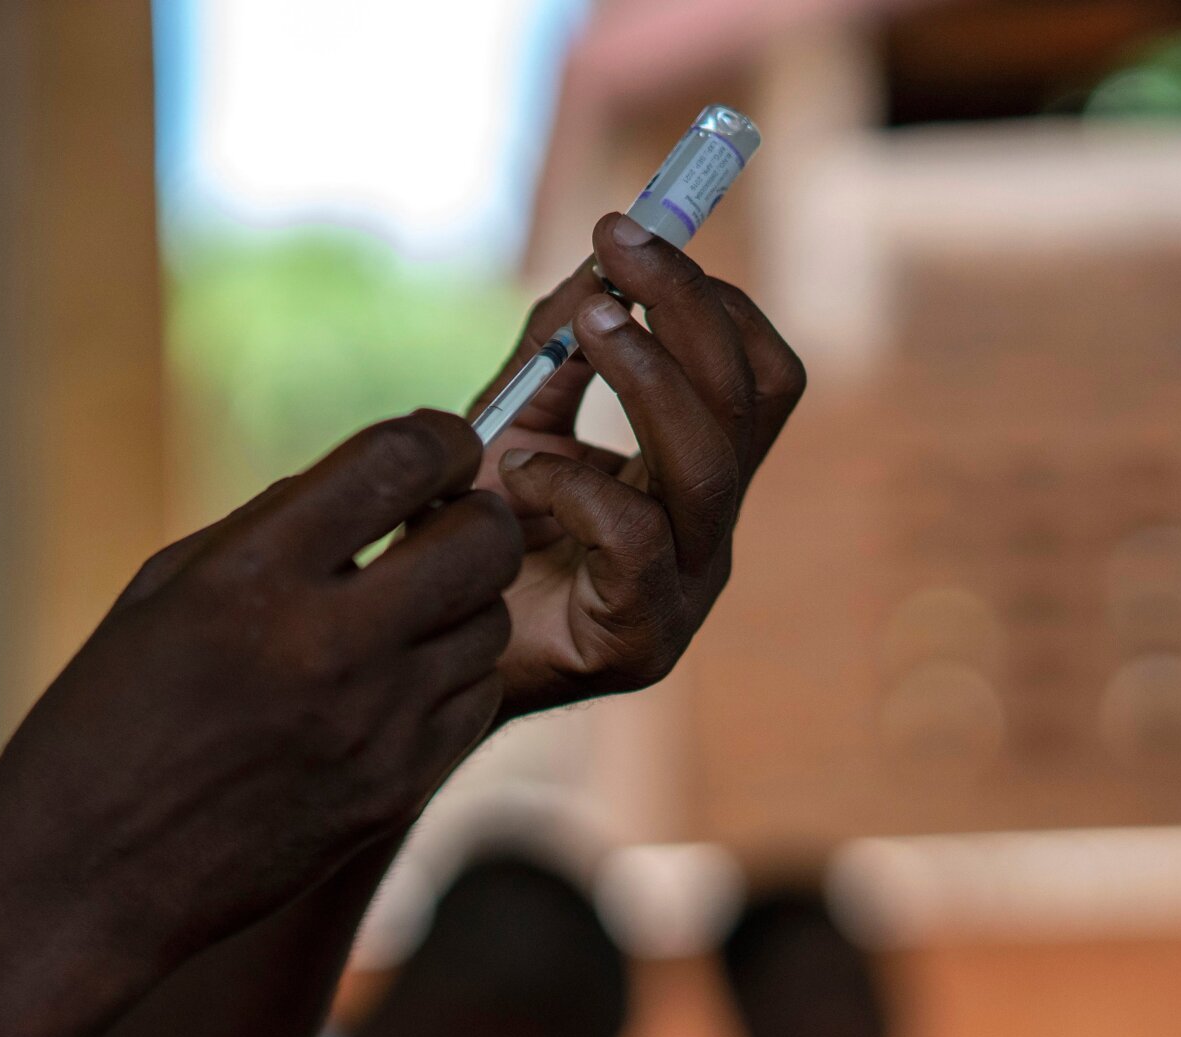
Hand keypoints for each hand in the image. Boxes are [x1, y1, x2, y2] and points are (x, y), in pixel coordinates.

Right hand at [0, 410, 522, 956]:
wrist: (86, 878)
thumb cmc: (107, 718)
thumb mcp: (164, 591)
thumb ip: (272, 525)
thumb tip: (376, 479)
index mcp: (252, 575)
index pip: (402, 459)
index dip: (441, 438)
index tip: (439, 447)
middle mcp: (326, 643)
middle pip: (482, 538)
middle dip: (473, 514)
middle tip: (438, 525)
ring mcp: (373, 724)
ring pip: (490, 620)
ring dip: (460, 601)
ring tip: (404, 611)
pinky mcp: (396, 789)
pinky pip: (478, 699)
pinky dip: (452, 675)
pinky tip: (399, 678)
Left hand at [472, 212, 805, 718]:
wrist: (422, 660)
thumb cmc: (476, 545)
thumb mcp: (517, 426)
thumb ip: (556, 354)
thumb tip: (596, 259)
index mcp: (698, 477)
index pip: (758, 375)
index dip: (712, 298)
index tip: (634, 232)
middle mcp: (708, 530)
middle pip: (749, 402)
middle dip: (686, 308)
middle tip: (618, 246)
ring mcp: (685, 589)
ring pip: (709, 466)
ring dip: (647, 375)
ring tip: (586, 321)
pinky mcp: (640, 638)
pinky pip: (636, 539)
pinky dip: (576, 485)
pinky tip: (521, 475)